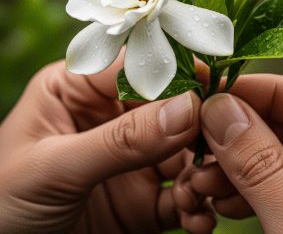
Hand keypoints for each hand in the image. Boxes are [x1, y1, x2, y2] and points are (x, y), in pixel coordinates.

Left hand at [0, 50, 216, 233]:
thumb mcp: (54, 166)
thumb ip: (121, 139)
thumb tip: (186, 108)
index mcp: (80, 91)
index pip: (136, 69)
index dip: (176, 75)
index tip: (212, 89)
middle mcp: (111, 120)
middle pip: (170, 109)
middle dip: (198, 128)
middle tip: (223, 143)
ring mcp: (131, 160)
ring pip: (184, 154)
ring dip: (202, 170)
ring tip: (201, 191)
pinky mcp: (143, 200)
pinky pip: (182, 195)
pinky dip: (196, 205)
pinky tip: (196, 218)